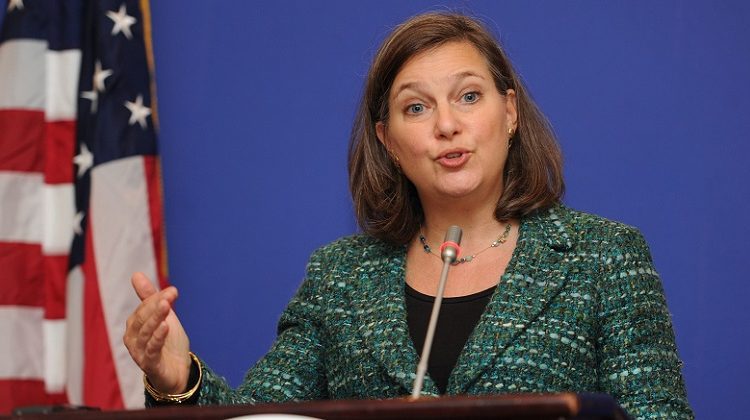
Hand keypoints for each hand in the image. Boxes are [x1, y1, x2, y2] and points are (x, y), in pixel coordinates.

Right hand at [123, 272, 191, 393]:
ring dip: (156, 318)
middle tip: (171, 295)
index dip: (157, 298)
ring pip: (146, 332)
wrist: (178, 370)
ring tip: (166, 306)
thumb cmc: (167, 342)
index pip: (144, 307)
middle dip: (156, 305)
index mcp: (134, 324)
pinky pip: (151, 350)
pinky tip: (165, 327)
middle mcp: (132, 338)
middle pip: (143, 318)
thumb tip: (135, 274)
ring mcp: (139, 352)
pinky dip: (157, 338)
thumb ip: (149, 297)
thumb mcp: (162, 316)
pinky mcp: (149, 364)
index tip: (173, 291)